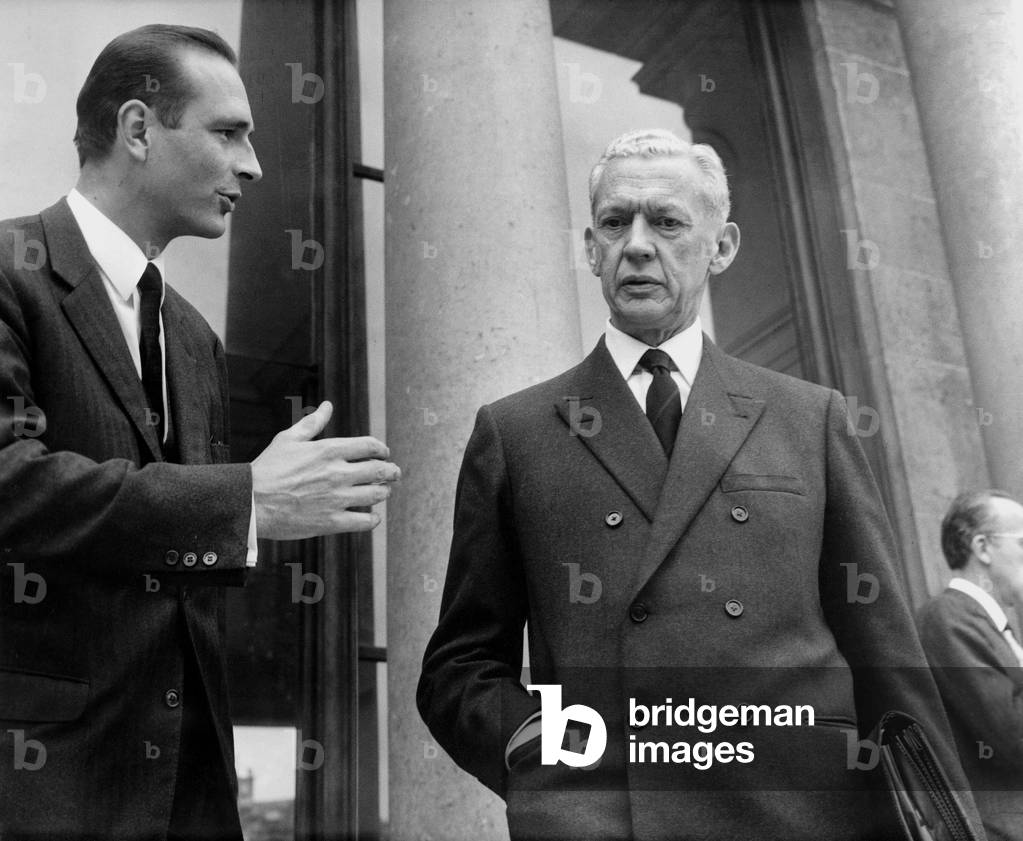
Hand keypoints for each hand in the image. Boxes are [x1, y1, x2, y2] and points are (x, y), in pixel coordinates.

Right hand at [251, 400, 399, 538]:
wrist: (250, 502)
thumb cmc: (268, 468)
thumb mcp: (289, 439)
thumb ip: (313, 423)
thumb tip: (328, 405)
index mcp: (329, 450)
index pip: (370, 445)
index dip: (382, 449)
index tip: (384, 453)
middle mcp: (337, 474)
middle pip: (380, 470)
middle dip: (392, 471)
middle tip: (395, 473)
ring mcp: (336, 499)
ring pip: (376, 495)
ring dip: (384, 492)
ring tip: (384, 492)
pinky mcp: (331, 522)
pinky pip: (364, 522)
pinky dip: (373, 519)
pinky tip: (372, 517)